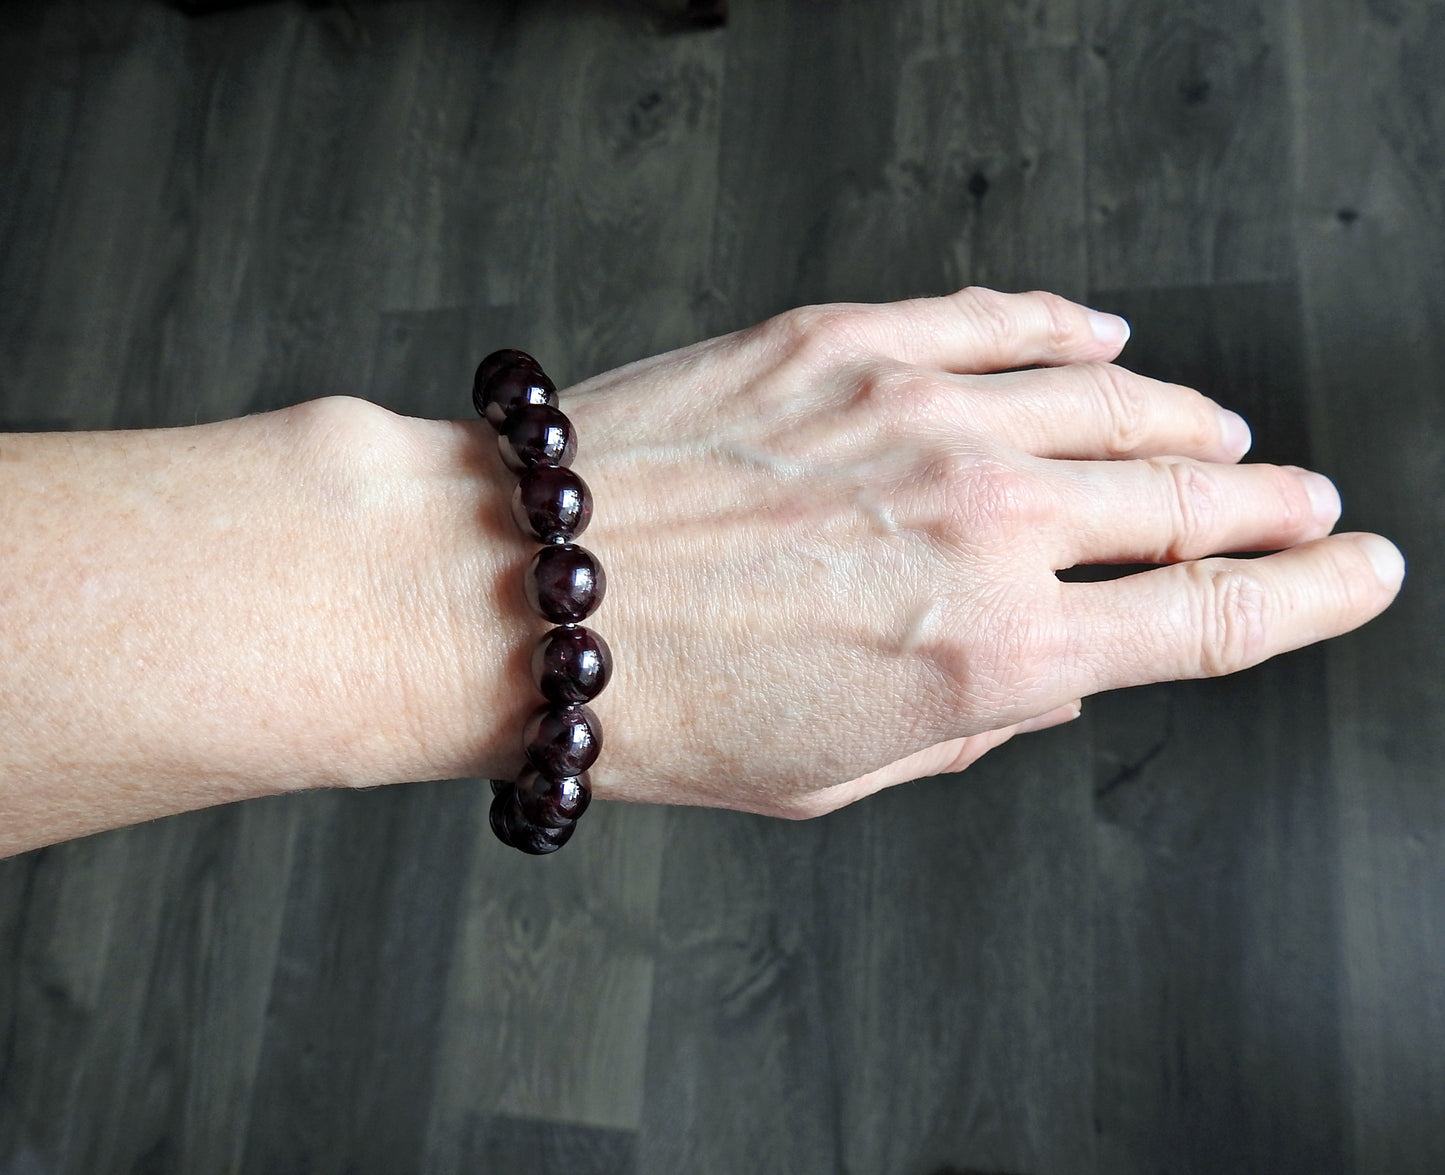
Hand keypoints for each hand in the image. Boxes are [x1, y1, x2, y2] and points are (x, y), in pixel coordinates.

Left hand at [404, 288, 1403, 819]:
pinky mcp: (851, 341)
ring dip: (1188, 420)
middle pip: (1190, 502)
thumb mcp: (840, 772)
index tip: (1359, 578)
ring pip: (1118, 399)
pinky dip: (1071, 332)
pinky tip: (1102, 340)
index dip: (1310, 599)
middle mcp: (988, 526)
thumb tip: (1048, 675)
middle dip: (1272, 508)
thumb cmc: (664, 704)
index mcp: (999, 658)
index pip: (1214, 621)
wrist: (521, 594)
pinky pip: (1004, 319)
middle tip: (1309, 506)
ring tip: (1218, 432)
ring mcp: (925, 415)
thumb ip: (973, 720)